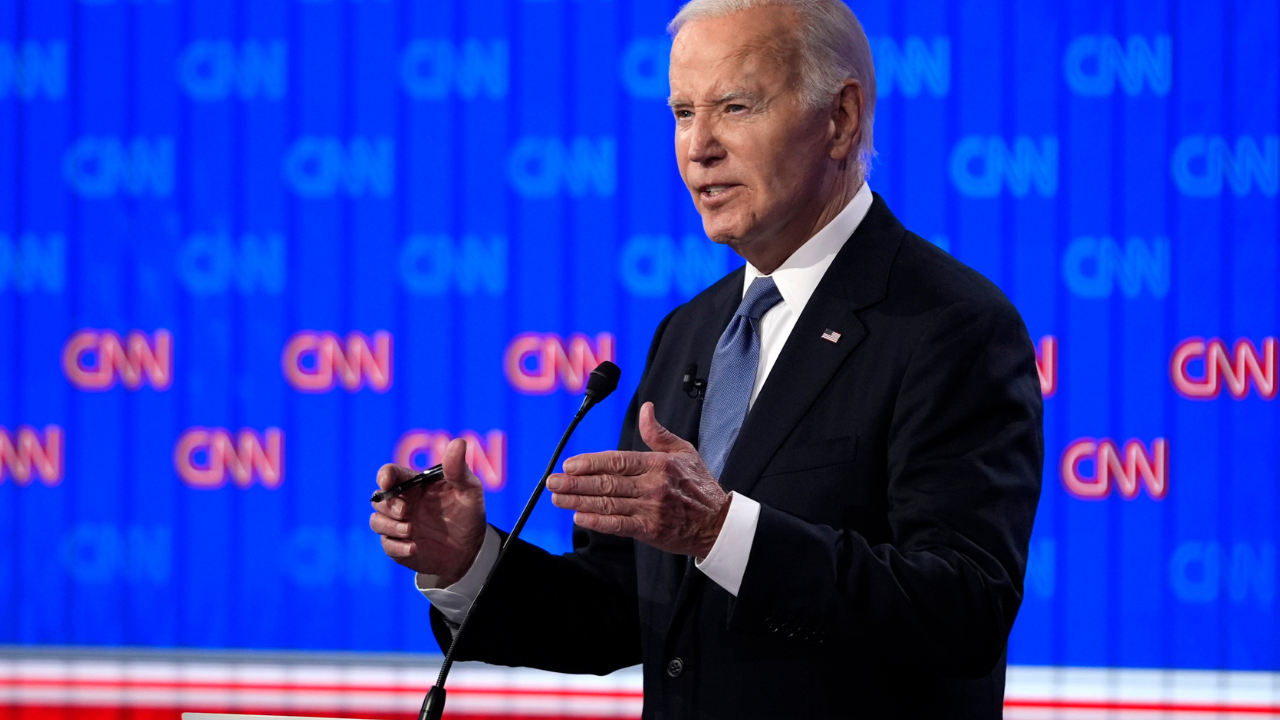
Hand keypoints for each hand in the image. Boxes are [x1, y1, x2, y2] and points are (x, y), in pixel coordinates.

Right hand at [369, 438, 486, 585]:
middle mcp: (403, 503)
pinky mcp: (399, 546)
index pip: (391, 474)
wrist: (472, 549)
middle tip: (405, 511)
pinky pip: (386, 545)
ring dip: (389, 525)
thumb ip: (459, 469)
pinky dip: (396, 546)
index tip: (386, 481)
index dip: (385, 475)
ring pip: (376, 521)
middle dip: (387, 504)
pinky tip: (414, 548)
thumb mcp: (469, 490)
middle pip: (379, 498)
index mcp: (415, 485)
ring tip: (410, 530)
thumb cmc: (468, 513)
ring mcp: (399, 525)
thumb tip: (458, 442)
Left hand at [548, 402, 729, 557]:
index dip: (591, 462)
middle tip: (553, 481)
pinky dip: (597, 521)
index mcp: (658, 463)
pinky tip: (579, 517)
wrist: (718, 523)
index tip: (570, 464)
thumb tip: (646, 409)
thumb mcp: (684, 451)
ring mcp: (651, 508)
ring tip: (558, 498)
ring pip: (608, 502)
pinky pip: (618, 525)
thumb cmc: (700, 487)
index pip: (617, 460)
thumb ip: (658, 433)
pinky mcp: (650, 530)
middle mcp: (653, 484)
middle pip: (607, 482)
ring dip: (579, 500)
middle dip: (576, 482)